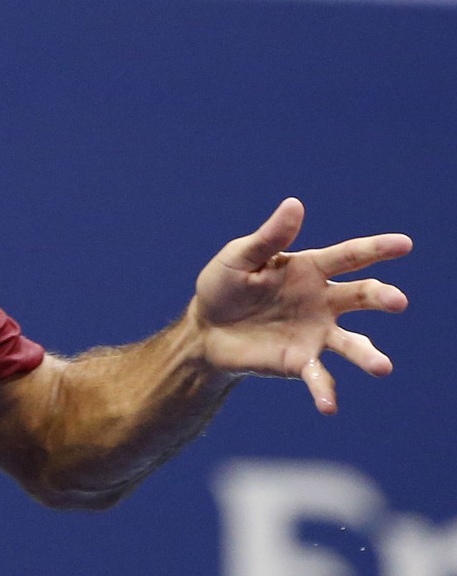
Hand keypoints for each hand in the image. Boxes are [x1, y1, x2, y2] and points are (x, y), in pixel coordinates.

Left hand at [192, 197, 410, 414]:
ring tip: (382, 367)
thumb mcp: (239, 258)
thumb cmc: (224, 287)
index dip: (376, 248)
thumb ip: (268, 238)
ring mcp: (315, 333)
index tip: (405, 244)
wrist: (206, 330)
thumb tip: (294, 204)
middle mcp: (322, 301)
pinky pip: (319, 377)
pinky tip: (329, 407)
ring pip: (350, 343)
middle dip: (381, 297)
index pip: (348, 256)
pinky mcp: (299, 362)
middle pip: (360, 296)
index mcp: (309, 269)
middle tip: (397, 301)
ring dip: (367, 354)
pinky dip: (325, 391)